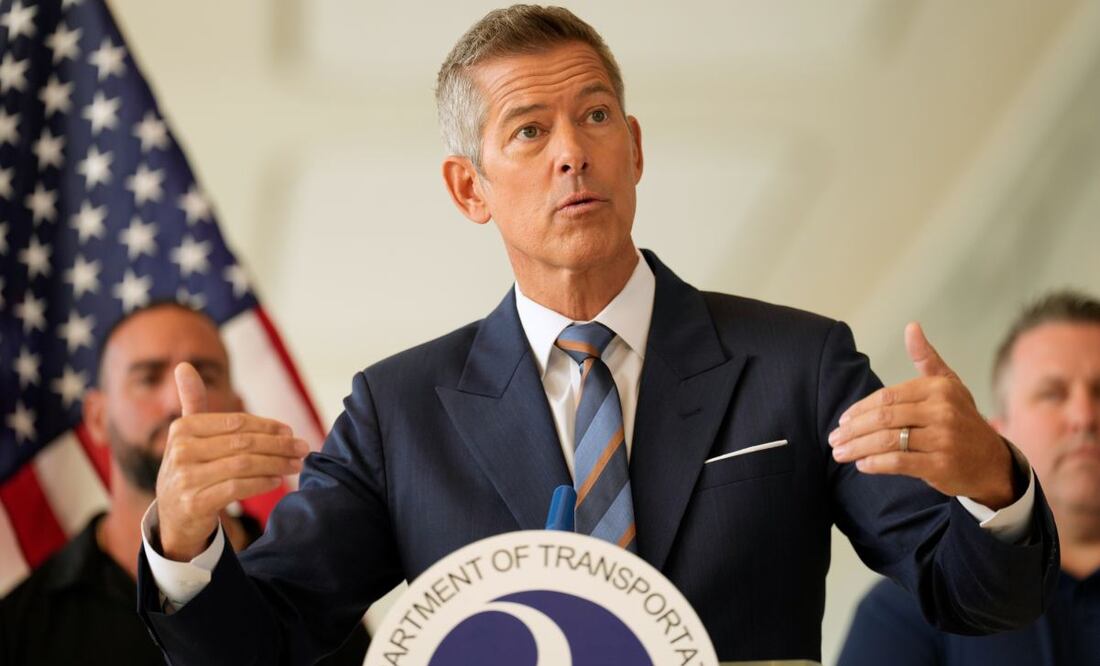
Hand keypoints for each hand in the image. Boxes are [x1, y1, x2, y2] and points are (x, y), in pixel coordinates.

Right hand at [155, 362, 308, 560]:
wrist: (174, 517)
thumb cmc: (190, 467)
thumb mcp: (188, 435)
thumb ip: (193, 402)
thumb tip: (184, 365)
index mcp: (183, 429)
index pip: (236, 423)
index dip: (267, 426)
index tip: (290, 432)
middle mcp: (181, 451)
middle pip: (243, 443)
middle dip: (279, 445)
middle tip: (303, 448)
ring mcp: (186, 478)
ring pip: (244, 465)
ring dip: (277, 464)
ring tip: (297, 465)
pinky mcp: (194, 503)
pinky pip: (237, 488)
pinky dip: (261, 482)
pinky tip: (277, 480)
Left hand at [828, 323, 1015, 508]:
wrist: (992, 462)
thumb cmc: (961, 419)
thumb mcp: (948, 385)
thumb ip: (926, 358)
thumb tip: (911, 326)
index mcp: (938, 389)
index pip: (887, 397)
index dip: (860, 409)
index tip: (842, 419)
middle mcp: (942, 411)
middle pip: (884, 418)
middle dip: (853, 429)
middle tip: (834, 439)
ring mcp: (943, 439)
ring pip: (888, 441)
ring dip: (857, 447)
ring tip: (840, 453)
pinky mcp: (941, 465)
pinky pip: (899, 462)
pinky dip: (876, 463)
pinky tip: (862, 464)